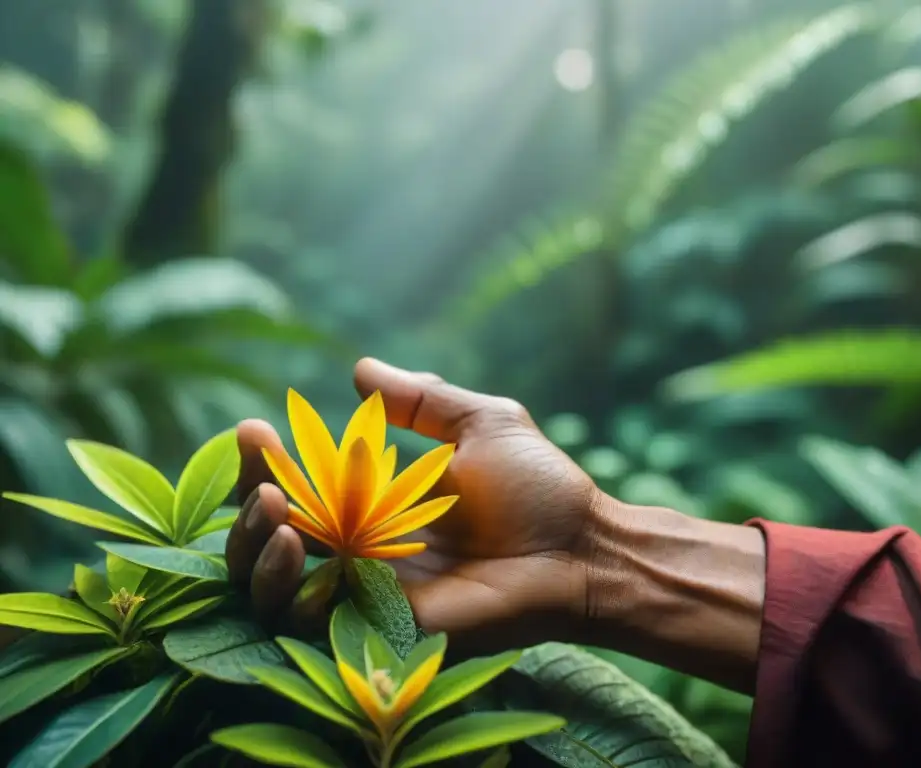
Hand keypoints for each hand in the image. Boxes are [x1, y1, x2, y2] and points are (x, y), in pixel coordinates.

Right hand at [226, 358, 604, 653]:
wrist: (580, 545)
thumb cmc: (539, 486)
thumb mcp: (479, 424)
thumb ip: (421, 400)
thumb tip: (360, 368)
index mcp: (375, 507)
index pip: (297, 493)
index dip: (265, 466)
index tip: (255, 429)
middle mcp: (360, 553)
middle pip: (268, 542)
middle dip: (247, 502)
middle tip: (262, 463)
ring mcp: (367, 594)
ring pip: (271, 588)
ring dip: (253, 547)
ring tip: (274, 506)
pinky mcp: (381, 628)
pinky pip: (309, 625)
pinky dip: (287, 590)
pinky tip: (299, 544)